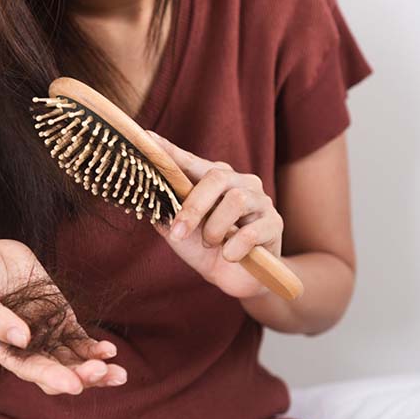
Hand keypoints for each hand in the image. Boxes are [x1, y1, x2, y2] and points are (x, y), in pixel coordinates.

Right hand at [0, 239, 126, 394]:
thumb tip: (23, 339)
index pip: (28, 369)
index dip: (51, 378)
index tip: (74, 385)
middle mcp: (24, 347)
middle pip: (56, 371)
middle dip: (80, 376)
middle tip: (102, 372)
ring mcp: (44, 332)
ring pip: (72, 360)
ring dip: (95, 369)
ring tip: (118, 373)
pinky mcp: (59, 317)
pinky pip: (79, 339)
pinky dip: (94, 348)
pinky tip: (109, 350)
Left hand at [146, 130, 283, 298]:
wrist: (236, 279)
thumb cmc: (206, 250)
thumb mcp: (179, 234)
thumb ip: (165, 214)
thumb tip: (145, 199)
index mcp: (214, 180)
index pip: (191, 162)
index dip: (171, 151)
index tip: (148, 139)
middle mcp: (240, 183)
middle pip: (216, 177)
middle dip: (193, 207)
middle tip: (178, 232)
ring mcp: (260, 201)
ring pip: (236, 201)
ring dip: (215, 230)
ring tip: (210, 244)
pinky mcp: (274, 223)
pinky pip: (252, 231)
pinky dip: (234, 248)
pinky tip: (229, 256)